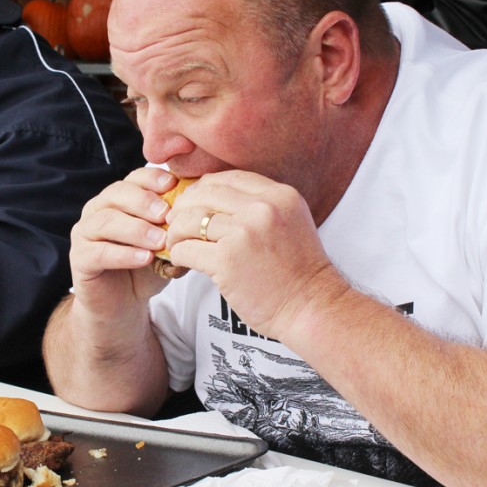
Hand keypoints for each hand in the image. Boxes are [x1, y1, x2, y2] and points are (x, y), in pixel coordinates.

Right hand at [68, 167, 180, 319]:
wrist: (121, 303)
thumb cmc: (142, 269)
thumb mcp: (164, 245)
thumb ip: (174, 229)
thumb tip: (197, 216)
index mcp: (118, 199)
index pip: (133, 179)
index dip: (152, 179)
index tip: (173, 185)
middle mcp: (98, 210)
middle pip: (117, 193)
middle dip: (144, 201)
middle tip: (167, 215)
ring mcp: (85, 233)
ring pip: (107, 221)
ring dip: (137, 229)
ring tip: (160, 241)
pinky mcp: (80, 258)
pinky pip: (99, 252)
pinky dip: (124, 254)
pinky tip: (144, 258)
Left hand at [165, 170, 348, 341]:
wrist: (312, 308)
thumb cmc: (299, 271)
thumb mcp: (291, 222)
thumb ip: (262, 206)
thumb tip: (217, 197)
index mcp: (279, 195)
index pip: (227, 178)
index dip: (203, 187)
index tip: (193, 201)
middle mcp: (262, 209)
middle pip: (205, 193)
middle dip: (183, 206)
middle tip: (174, 220)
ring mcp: (244, 234)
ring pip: (190, 219)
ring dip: (175, 231)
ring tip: (175, 242)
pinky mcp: (227, 261)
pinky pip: (186, 248)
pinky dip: (178, 253)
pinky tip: (181, 260)